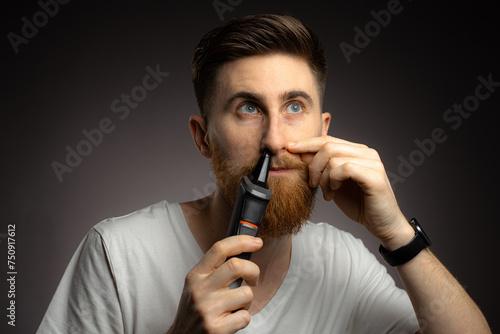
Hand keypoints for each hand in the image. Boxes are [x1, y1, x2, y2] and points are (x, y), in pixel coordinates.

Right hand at [168, 235, 261, 333]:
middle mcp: (200, 290)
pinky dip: (243, 318)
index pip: (219, 249)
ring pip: (246, 294)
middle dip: (253, 271)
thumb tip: (242, 252)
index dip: (241, 242)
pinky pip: (245, 316)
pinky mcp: (216, 329)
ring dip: (247, 301)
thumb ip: (214, 270)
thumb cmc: (194, 310)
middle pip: (236, 266)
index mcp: (196, 275)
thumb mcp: (196, 285)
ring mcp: (207, 309)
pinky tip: (231, 320)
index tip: (257, 242)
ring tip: (235, 307)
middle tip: (253, 279)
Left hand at [288, 136, 411, 246]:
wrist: (382, 225)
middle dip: (312, 165)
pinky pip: (345, 168)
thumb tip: (300, 154)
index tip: (289, 148)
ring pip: (333, 157)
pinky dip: (334, 180)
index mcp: (356, 151)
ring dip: (323, 177)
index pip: (327, 139)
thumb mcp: (333, 184)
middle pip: (328, 145)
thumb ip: (321, 169)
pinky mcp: (374, 175)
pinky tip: (334, 192)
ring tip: (327, 193)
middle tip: (312, 183)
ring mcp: (372, 162)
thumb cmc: (359, 204)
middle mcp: (366, 152)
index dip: (306, 143)